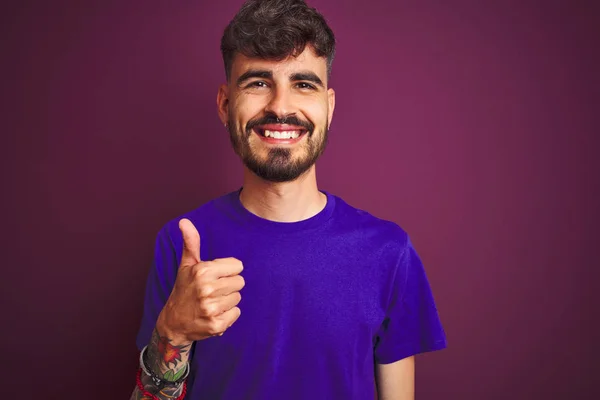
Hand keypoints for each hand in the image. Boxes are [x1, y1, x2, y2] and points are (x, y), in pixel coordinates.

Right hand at [156, 218, 243, 344]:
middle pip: (240, 282)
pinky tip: (213, 314)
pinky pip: (236, 313)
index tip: (214, 277)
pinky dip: (227, 315)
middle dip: (228, 286)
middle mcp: (207, 289)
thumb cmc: (184, 290)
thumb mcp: (187, 265)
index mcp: (203, 271)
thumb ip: (191, 242)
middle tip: (212, 291)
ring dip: (227, 301)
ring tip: (211, 302)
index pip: (237, 266)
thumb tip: (184, 221)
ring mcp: (211, 308)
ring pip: (238, 298)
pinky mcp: (216, 325)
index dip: (227, 271)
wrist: (173, 323)